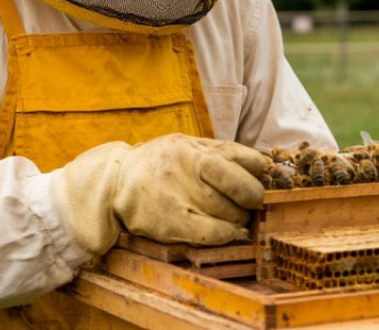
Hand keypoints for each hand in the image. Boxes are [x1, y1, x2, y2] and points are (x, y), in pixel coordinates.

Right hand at [51, 133, 267, 254]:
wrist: (114, 180)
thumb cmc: (160, 162)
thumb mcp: (187, 144)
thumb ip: (221, 151)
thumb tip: (263, 165)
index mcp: (197, 148)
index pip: (248, 160)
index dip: (259, 174)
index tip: (257, 180)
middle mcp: (189, 168)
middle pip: (243, 190)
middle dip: (252, 200)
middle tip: (249, 204)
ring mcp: (180, 195)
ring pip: (231, 214)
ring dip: (239, 220)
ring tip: (232, 218)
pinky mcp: (170, 223)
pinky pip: (212, 233)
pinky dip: (226, 235)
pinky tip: (226, 232)